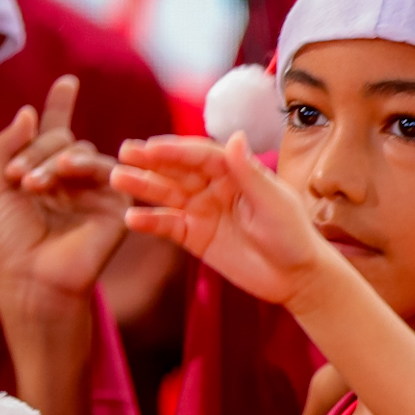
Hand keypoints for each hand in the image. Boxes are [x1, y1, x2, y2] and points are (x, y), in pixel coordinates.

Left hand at [0, 75, 127, 328]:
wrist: (32, 278)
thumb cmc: (10, 241)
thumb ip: (6, 146)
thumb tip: (29, 111)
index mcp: (44, 175)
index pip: (55, 132)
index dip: (60, 106)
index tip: (68, 81)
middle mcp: (73, 181)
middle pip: (62, 138)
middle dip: (36, 151)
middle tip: (19, 179)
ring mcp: (96, 192)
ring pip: (80, 151)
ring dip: (52, 161)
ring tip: (33, 186)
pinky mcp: (117, 205)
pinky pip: (106, 169)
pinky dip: (83, 165)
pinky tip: (64, 175)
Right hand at [115, 132, 335, 311]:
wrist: (296, 277)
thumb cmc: (292, 234)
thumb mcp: (273, 202)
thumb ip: (249, 173)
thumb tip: (234, 136)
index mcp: (234, 171)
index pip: (199, 154)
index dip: (175, 150)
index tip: (151, 147)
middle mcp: (213, 186)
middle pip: (177, 169)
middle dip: (151, 161)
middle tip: (124, 152)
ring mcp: (201, 210)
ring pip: (166, 194)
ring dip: (142, 186)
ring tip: (118, 179)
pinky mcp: (194, 236)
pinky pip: (168, 225)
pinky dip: (150, 221)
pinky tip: (132, 219)